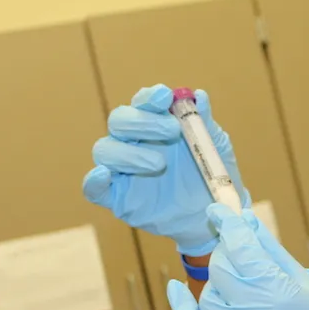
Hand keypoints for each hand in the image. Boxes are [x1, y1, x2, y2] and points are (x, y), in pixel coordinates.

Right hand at [83, 84, 250, 256]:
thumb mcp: (215, 148)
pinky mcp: (117, 197)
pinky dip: (94, 180)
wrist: (214, 213)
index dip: (149, 98)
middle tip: (172, 131)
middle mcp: (133, 142)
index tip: (164, 96)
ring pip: (104, 150)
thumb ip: (204, 123)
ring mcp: (122, 170)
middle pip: (119, 121)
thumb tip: (199, 96)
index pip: (142, 104)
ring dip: (128, 153)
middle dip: (142, 121)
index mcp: (154, 125)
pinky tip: (104, 175)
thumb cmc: (210, 174)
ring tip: (160, 164)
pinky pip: (94, 188)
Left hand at [166, 204, 308, 309]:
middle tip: (238, 252)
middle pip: (221, 269)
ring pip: (209, 297)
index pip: (240, 246)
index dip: (228, 223)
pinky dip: (184, 309)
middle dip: (227, 254)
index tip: (220, 210)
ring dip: (220, 285)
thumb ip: (273, 251)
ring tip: (240, 287)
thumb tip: (247, 220)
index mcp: (278, 290)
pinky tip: (176, 290)